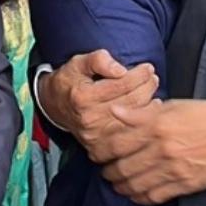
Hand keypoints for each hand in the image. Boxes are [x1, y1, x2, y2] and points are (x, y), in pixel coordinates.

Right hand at [36, 50, 158, 162]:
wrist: (54, 105)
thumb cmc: (69, 82)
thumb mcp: (77, 63)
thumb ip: (97, 60)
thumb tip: (120, 69)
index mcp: (83, 97)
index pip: (122, 84)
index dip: (139, 74)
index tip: (147, 67)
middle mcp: (90, 118)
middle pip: (132, 100)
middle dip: (147, 85)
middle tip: (151, 77)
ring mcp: (97, 134)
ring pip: (136, 117)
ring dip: (149, 101)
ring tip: (150, 88)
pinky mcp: (102, 145)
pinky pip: (132, 131)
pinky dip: (145, 118)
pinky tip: (149, 107)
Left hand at [100, 99, 205, 204]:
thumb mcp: (173, 106)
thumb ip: (140, 112)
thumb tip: (114, 112)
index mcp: (156, 126)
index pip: (116, 143)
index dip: (101, 151)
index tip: (96, 153)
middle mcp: (161, 149)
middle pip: (122, 167)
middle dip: (107, 171)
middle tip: (104, 170)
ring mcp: (173, 169)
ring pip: (135, 184)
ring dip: (120, 186)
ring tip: (116, 183)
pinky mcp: (185, 184)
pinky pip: (155, 196)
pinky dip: (140, 197)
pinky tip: (135, 193)